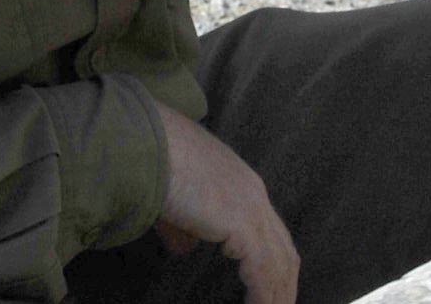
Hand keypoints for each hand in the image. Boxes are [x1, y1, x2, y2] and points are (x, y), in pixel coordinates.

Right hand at [154, 101, 298, 303]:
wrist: (144, 143)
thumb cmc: (151, 165)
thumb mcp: (171, 201)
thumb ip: (183, 226)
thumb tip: (184, 248)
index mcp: (241, 185)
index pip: (270, 232)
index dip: (274, 264)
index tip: (272, 290)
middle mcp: (254, 194)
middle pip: (284, 249)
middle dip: (285, 284)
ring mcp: (251, 206)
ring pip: (280, 262)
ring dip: (279, 295)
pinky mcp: (242, 222)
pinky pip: (264, 270)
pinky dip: (266, 296)